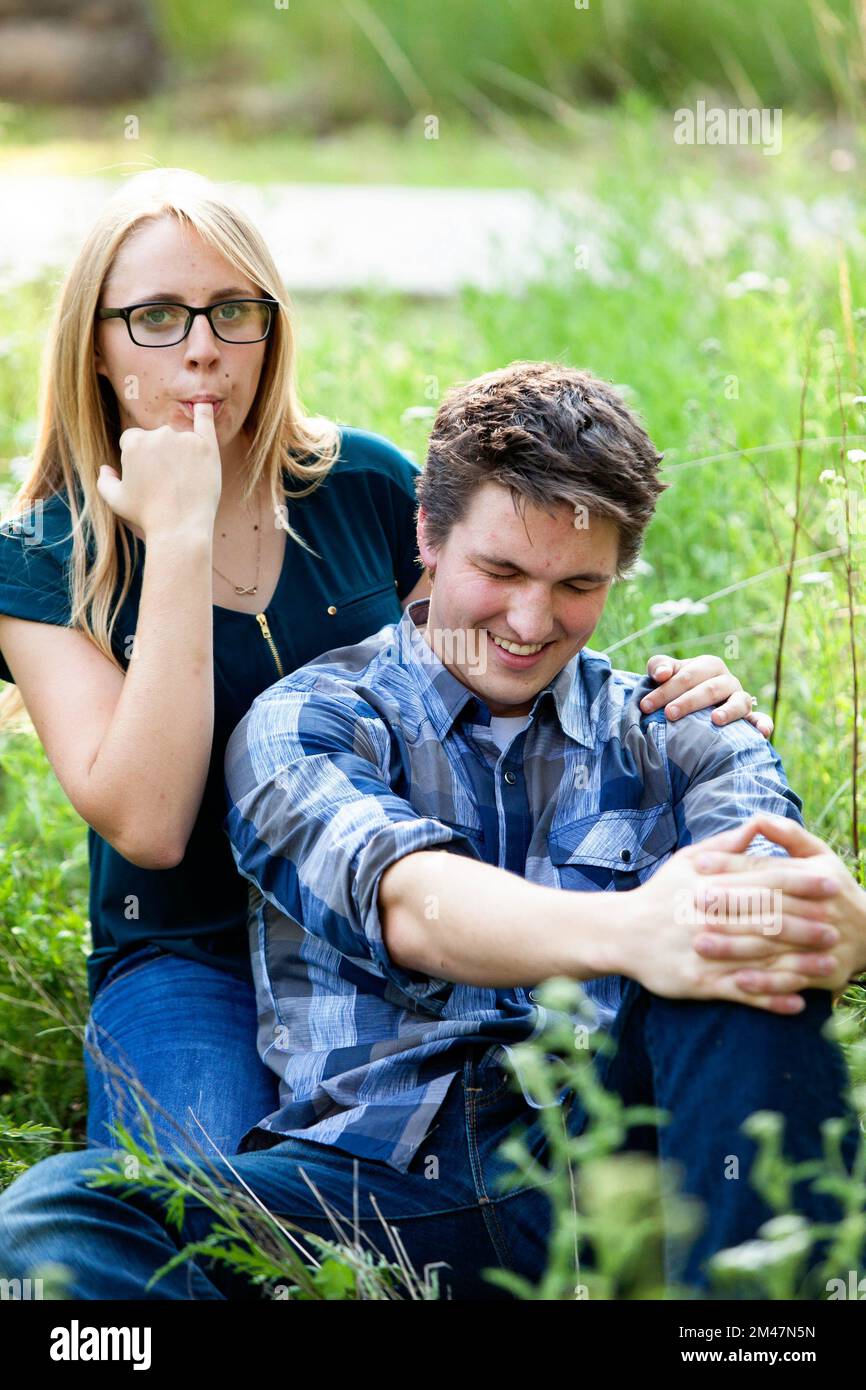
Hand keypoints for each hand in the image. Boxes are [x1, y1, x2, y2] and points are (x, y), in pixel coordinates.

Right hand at [96, 402, 221, 542]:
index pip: (133, 441)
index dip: (138, 462)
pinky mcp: (207, 446)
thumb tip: (105, 468)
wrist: (180, 527)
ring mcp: (184, 438)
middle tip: (166, 484)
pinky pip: (205, 421)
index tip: (146, 480)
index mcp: (134, 441)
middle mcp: (159, 434)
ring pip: (178, 437)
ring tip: (182, 480)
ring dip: (179, 452)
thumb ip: (104, 481)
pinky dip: (204, 412)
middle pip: (156, 438)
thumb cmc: (146, 515)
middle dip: (159, 456)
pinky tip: (203, 405)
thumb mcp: (116, 500)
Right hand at [621, 819, 844, 1013]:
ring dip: (797, 965)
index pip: (763, 882)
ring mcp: (707, 954)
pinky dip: (770, 999)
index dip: (799, 882)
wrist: (620, 933)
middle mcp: (712, 920)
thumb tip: (757, 824)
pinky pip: (741, 994)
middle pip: (767, 922)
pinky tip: (797, 1002)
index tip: (830, 883)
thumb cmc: (659, 894)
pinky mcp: (700, 984)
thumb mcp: (686, 860)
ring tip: (829, 966)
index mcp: (712, 888)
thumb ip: (726, 846)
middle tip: (837, 929)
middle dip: (806, 925)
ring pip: (760, 960)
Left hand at [642, 654, 772, 738]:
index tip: (645, 706)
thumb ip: (659, 667)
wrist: (695, 707)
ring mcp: (741, 699)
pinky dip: (763, 724)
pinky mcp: (750, 718)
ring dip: (728, 711)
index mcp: (708, 666)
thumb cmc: (677, 689)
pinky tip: (761, 733)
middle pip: (710, 688)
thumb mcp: (666, 674)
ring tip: (714, 720)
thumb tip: (661, 674)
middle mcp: (728, 681)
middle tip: (670, 714)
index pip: (687, 675)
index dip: (665, 690)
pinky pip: (760, 720)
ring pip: (738, 702)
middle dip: (688, 701)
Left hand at [690, 812, 865, 999]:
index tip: (699, 863)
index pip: (768, 869)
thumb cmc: (834, 888)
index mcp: (816, 876)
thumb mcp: (820, 855)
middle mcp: (820, 909)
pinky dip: (766, 983)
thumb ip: (789, 835)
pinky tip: (737, 981)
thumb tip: (756, 817)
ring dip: (737, 947)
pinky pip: (792, 980)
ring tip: (701, 944)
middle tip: (691, 901)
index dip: (733, 865)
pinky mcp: (825, 973)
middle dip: (730, 904)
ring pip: (774, 945)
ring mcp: (823, 943)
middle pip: (768, 906)